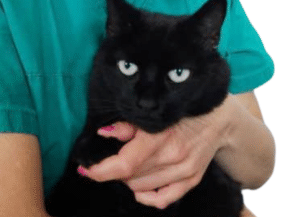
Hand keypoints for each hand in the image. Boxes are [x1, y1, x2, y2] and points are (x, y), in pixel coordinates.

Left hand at [80, 98, 231, 208]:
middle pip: (131, 176)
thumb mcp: (155, 109)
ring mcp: (184, 171)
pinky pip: (164, 199)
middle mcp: (173, 157)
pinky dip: (146, 196)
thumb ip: (128, 124)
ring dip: (128, 179)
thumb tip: (102, 132)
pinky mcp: (192, 179)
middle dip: (113, 170)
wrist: (219, 115)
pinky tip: (138, 187)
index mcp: (160, 137)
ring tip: (125, 164)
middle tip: (107, 157)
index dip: (101, 170)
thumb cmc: (182, 106)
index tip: (85, 168)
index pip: (125, 164)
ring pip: (143, 188)